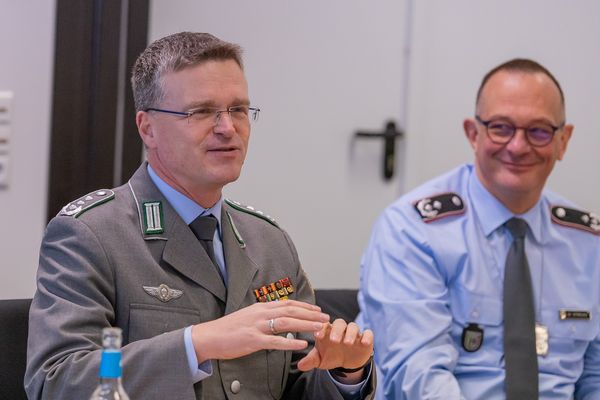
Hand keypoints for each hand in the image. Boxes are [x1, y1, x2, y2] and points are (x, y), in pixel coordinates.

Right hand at [192, 300, 329, 362]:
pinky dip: (290, 341)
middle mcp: (261, 313)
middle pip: (291, 311)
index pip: (288, 303)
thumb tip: (277, 317)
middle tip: (326, 318)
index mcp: (260, 307)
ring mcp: (257, 326)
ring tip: (320, 328)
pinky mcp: (253, 340)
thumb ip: (263, 315)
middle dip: (311, 314)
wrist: (209, 336)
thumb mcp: (248, 316)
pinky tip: (302, 343)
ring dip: (306, 325)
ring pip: (287, 322)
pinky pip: (275, 341)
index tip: (318, 310)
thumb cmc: (228, 328)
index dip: (305, 306)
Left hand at [296, 318, 373, 380]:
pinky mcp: (365, 339)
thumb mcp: (320, 359)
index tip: (317, 335)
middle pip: (340, 323)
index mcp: (328, 331)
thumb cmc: (331, 356)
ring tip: (347, 343)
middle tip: (334, 340)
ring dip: (350, 333)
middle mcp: (341, 330)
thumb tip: (300, 365)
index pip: (324, 324)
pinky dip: (367, 337)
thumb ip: (311, 360)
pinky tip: (364, 343)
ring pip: (353, 327)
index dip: (321, 328)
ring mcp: (353, 333)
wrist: (347, 362)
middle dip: (337, 330)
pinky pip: (368, 334)